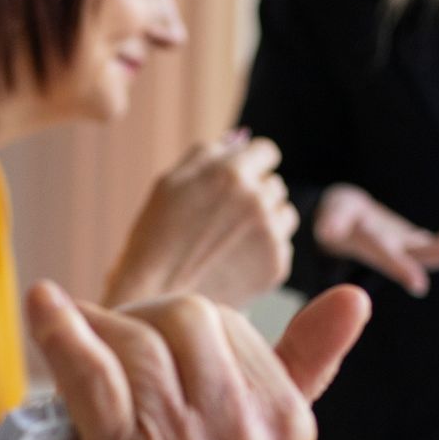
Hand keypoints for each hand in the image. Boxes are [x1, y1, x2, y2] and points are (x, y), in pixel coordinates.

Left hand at [22, 281, 370, 439]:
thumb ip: (306, 370)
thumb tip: (353, 299)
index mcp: (287, 425)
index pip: (227, 323)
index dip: (173, 325)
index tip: (146, 346)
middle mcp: (247, 437)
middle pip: (185, 318)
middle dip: (139, 321)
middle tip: (107, 346)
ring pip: (137, 339)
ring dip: (95, 330)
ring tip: (73, 340)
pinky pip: (92, 369)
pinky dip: (60, 332)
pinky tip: (44, 307)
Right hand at [105, 132, 298, 309]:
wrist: (155, 299)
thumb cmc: (154, 239)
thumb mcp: (169, 183)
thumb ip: (206, 155)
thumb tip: (237, 141)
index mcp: (231, 172)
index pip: (266, 152)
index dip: (252, 164)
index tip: (241, 180)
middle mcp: (257, 198)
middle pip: (274, 184)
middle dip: (255, 196)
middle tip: (224, 220)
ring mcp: (270, 233)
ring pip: (284, 214)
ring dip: (265, 222)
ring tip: (229, 242)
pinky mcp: (277, 265)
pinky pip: (282, 246)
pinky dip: (263, 253)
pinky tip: (233, 263)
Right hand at [313, 183, 438, 296]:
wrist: (340, 222)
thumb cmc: (333, 217)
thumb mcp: (328, 216)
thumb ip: (329, 222)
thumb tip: (326, 230)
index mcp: (367, 250)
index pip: (385, 258)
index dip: (401, 268)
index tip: (420, 284)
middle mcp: (391, 255)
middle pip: (420, 256)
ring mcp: (405, 250)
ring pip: (435, 251)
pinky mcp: (413, 242)